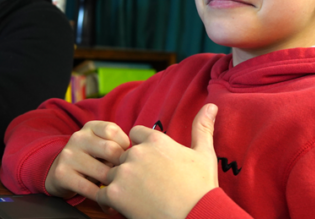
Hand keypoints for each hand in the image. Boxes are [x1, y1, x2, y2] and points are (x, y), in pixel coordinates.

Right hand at [45, 121, 129, 201]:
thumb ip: (117, 144)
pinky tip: (106, 200)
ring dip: (112, 183)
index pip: (113, 131)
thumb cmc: (91, 159)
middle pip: (111, 150)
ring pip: (102, 172)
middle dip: (121, 166)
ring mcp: (69, 155)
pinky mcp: (62, 174)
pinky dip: (102, 197)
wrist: (60, 172)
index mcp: (90, 127)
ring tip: (116, 188)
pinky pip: (89, 188)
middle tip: (123, 176)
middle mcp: (78, 138)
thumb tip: (138, 156)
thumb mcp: (101, 144)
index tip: (125, 156)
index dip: (124, 145)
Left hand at [97, 104, 219, 218]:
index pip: (134, 135)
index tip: (151, 165)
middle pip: (122, 156)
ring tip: (137, 198)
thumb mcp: (204, 154)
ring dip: (119, 185)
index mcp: (155, 140)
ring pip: (111, 174)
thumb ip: (202, 127)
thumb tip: (211, 106)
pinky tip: (126, 208)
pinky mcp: (115, 193)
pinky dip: (110, 202)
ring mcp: (124, 173)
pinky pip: (102, 194)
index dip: (141, 149)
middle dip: (130, 169)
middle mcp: (136, 153)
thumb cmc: (201, 188)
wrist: (196, 216)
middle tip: (147, 186)